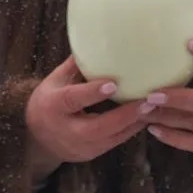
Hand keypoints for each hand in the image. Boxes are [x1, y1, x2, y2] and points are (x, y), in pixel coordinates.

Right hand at [24, 56, 146, 185]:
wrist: (37, 139)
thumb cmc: (49, 100)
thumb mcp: (56, 80)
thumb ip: (77, 65)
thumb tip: (98, 38)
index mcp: (53, 106)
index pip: (73, 100)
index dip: (92, 93)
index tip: (114, 83)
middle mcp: (66, 130)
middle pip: (97, 128)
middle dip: (124, 116)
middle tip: (148, 101)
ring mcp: (79, 146)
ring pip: (111, 139)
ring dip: (134, 124)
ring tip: (155, 108)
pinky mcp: (91, 154)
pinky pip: (115, 143)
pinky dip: (132, 130)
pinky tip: (147, 118)